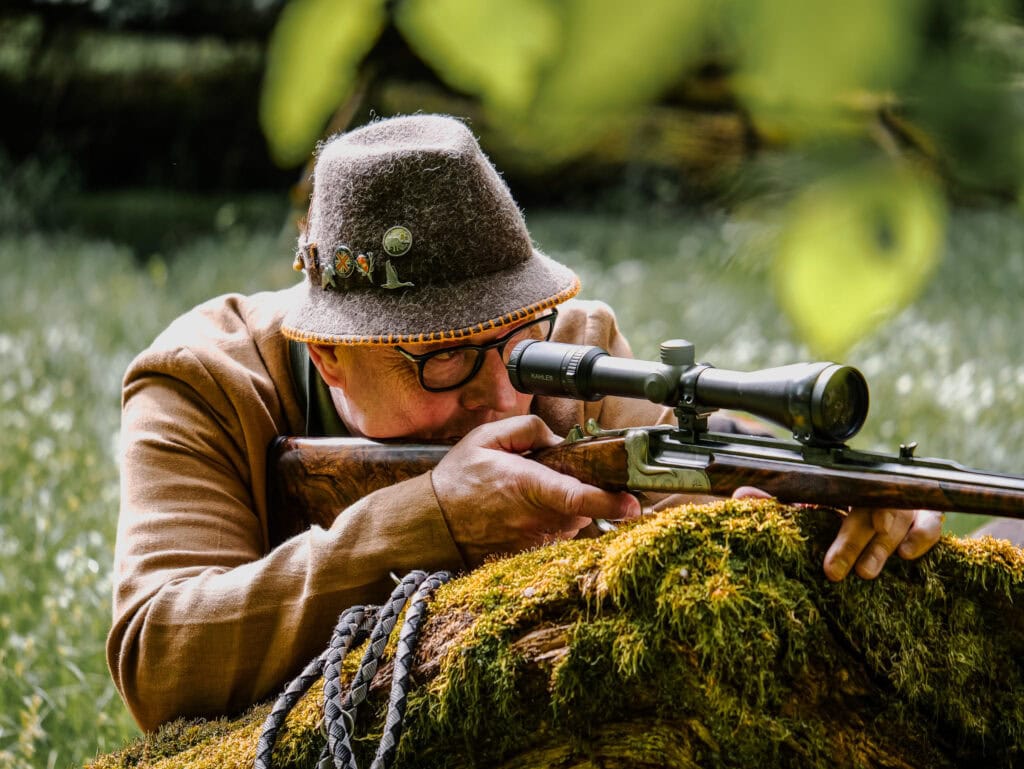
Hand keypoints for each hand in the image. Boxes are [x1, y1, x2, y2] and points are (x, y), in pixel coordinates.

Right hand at [431, 415, 640, 567]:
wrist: (432, 523)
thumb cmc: (458, 479)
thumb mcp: (487, 436)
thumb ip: (528, 428)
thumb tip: (559, 440)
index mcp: (527, 484)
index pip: (578, 496)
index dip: (611, 501)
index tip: (633, 503)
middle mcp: (534, 517)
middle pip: (582, 508)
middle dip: (582, 491)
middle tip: (557, 476)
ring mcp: (532, 540)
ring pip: (571, 523)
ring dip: (565, 508)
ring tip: (531, 495)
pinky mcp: (527, 555)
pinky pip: (555, 536)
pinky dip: (551, 523)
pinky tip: (525, 513)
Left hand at [732, 486, 943, 580]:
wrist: (878, 491)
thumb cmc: (836, 506)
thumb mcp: (806, 503)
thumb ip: (775, 500)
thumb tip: (741, 493)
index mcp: (841, 488)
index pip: (834, 502)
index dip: (830, 534)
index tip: (826, 568)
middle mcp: (871, 494)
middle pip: (864, 515)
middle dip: (851, 545)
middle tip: (836, 573)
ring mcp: (901, 504)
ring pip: (896, 519)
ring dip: (881, 547)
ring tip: (867, 572)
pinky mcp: (927, 513)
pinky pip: (931, 521)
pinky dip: (923, 534)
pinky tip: (910, 554)